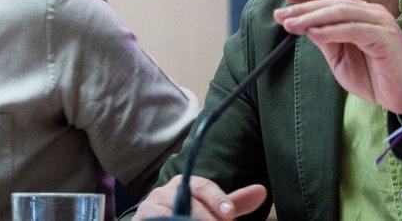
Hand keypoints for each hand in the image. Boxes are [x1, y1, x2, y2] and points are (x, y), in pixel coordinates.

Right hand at [134, 175, 266, 219]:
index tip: (230, 215)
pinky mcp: (140, 220)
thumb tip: (262, 191)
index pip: (202, 186)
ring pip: (170, 214)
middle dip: (205, 217)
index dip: (217, 199)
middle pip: (187, 201)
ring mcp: (150, 207)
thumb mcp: (211, 210)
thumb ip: (233, 203)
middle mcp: (164, 192)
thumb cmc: (186, 216)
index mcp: (184, 184)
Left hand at [274, 0, 401, 118]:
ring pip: (340, 12)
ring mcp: (380, 22)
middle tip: (280, 13)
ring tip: (290, 24)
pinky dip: (331, 30)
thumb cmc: (374, 77)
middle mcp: (371, 12)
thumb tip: (303, 24)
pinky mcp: (385, 37)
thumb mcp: (340, 57)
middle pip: (332, 1)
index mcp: (361, 13)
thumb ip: (325, 39)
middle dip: (303, 6)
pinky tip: (313, 34)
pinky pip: (353, 29)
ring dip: (311, 17)